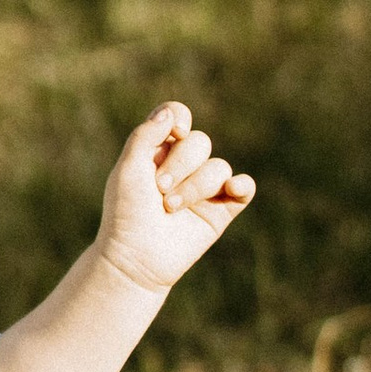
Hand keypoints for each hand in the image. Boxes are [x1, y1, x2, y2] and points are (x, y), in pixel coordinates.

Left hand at [94, 102, 253, 295]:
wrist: (135, 258)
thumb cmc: (125, 213)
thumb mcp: (128, 169)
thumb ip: (146, 136)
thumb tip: (171, 113)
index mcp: (158, 150)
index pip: (177, 116)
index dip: (179, 118)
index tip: (174, 133)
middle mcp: (183, 165)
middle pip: (200, 142)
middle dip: (180, 164)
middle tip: (160, 189)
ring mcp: (204, 188)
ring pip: (218, 167)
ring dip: (194, 186)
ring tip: (171, 208)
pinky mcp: (222, 210)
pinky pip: (245, 188)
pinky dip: (241, 185)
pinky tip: (231, 189)